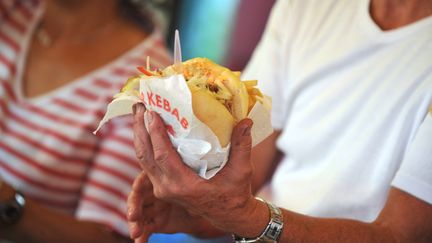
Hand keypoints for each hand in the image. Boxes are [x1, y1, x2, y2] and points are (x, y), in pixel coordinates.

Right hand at [127, 171, 216, 241]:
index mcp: (164, 174)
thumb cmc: (210, 183)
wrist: (209, 204)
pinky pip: (146, 229)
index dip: (140, 185)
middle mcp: (156, 188)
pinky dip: (142, 236)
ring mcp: (154, 206)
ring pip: (139, 213)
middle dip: (133, 205)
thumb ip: (207, 166)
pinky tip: (141, 242)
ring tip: (136, 233)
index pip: (147, 177)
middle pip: (138, 195)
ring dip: (135, 222)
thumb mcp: (208, 175)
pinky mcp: (156, 221)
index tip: (138, 190)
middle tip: (133, 216)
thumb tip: (217, 149)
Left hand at [130, 103, 257, 235]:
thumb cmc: (235, 194)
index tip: (150, 112)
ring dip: (139, 134)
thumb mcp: (241, 171)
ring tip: (138, 111)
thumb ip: (242, 145)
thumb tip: (246, 121)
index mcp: (184, 186)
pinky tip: (145, 128)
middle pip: (145, 155)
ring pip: (143, 159)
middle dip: (140, 128)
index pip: (162, 156)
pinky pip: (147, 163)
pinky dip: (145, 144)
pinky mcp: (161, 186)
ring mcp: (162, 189)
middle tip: (139, 104)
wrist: (229, 215)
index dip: (155, 133)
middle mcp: (168, 188)